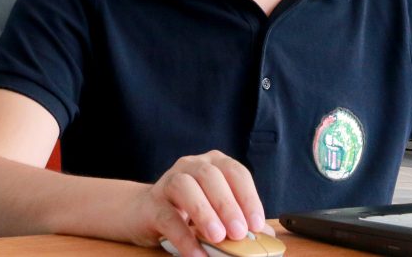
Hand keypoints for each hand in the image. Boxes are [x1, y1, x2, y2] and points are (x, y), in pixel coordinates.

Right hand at [124, 150, 265, 256]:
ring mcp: (168, 181)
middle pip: (211, 176)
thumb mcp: (217, 211)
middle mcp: (191, 165)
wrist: (145, 211)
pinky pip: (167, 217)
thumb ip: (240, 219)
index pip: (236, 173)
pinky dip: (184, 237)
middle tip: (239, 232)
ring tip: (217, 237)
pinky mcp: (151, 204)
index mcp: (214, 163)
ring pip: (185, 187)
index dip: (248, 197)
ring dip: (204, 212)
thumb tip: (266, 237)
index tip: (256, 224)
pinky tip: (196, 253)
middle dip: (228, 205)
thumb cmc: (189, 209)